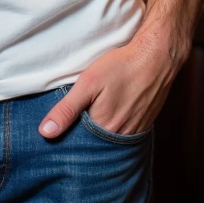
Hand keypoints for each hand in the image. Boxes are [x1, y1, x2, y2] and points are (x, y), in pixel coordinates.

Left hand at [37, 29, 186, 139]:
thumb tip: (45, 132)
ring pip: (109, 140)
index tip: (56, 133)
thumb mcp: (88, 82)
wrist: (158, 57)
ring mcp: (136, 131)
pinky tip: (109, 116)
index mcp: (105, 129)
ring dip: (98, 134)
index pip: (79, 145)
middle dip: (82, 139)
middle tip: (72, 124)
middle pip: (95, 145)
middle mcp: (121, 136)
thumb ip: (66, 109)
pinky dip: (113, 129)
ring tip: (89, 120)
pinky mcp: (144, 124)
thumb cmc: (122, 66)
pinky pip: (124, 134)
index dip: (67, 139)